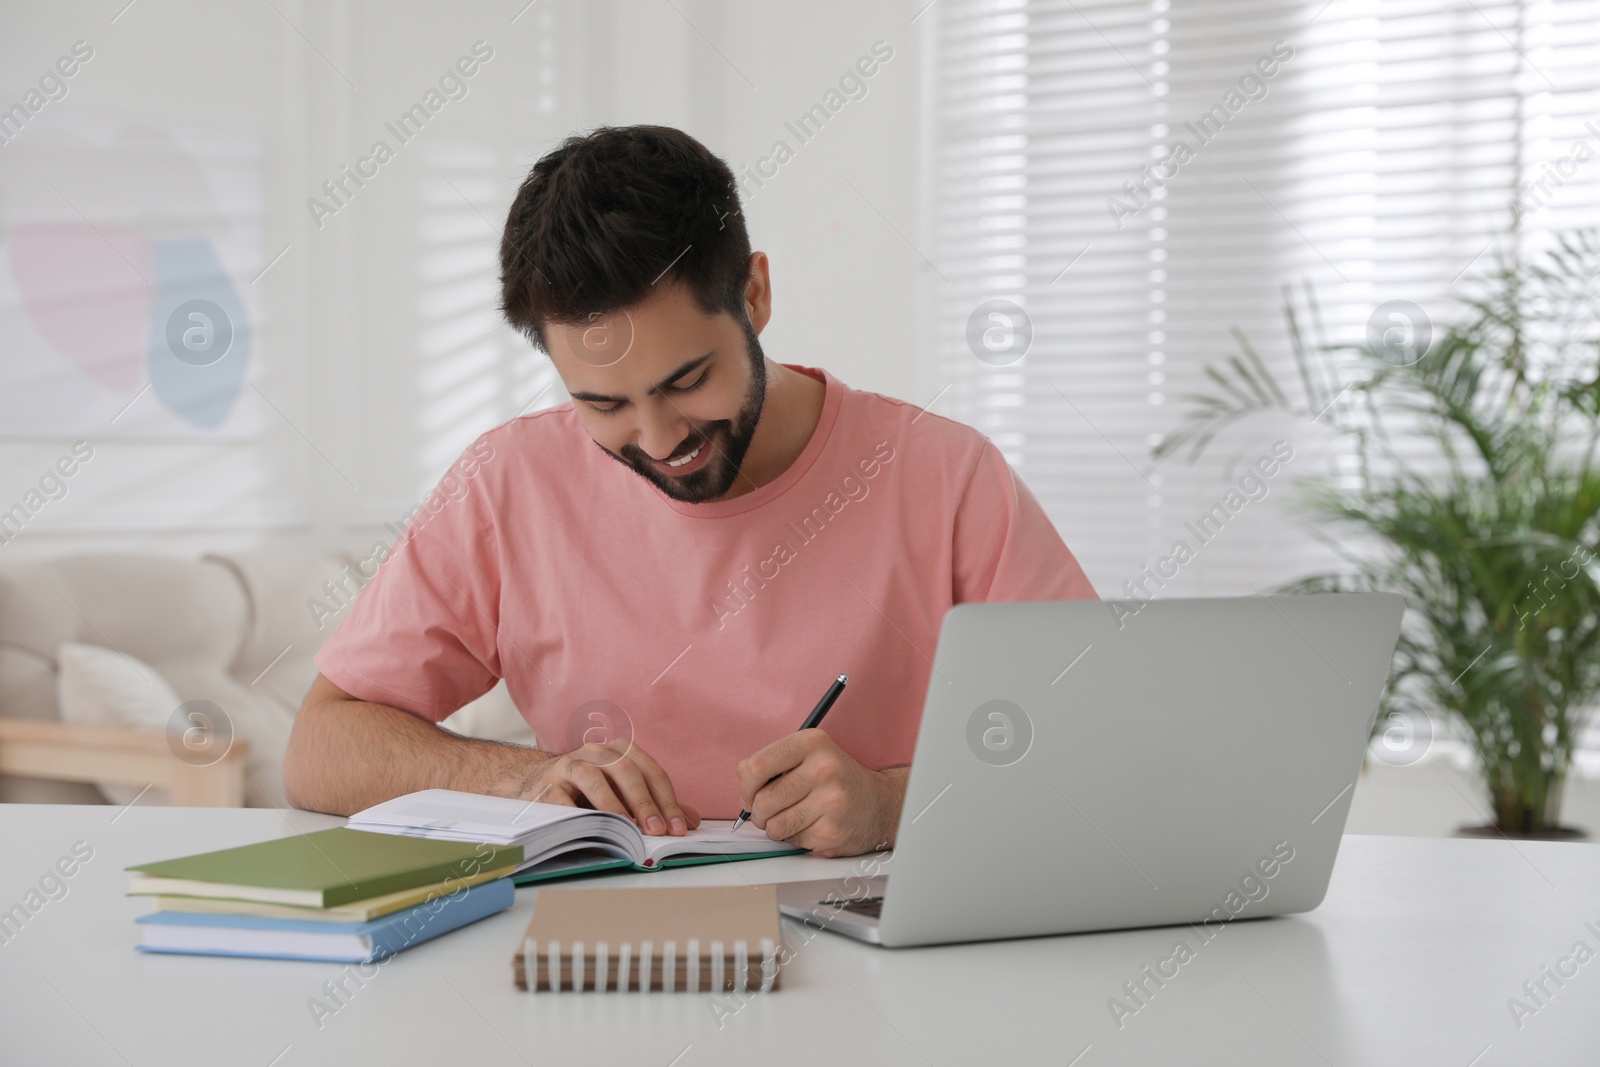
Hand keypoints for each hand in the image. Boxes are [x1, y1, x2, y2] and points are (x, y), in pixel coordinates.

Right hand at [524, 738, 699, 836]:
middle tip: (657, 831)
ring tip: (626, 828)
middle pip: (626, 771)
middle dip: (644, 802)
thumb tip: (692, 820)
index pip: (651, 772)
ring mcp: (570, 765)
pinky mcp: (547, 784)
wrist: (539, 782)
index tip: (678, 829)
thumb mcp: (625, 793)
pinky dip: (576, 814)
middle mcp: (597, 752)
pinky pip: (561, 798)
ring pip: (593, 778)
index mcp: (621, 751)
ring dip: (611, 805)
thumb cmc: (591, 789)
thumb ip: (657, 804)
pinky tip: (590, 830)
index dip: (667, 801)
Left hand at [736, 728, 906, 856]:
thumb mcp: (808, 756)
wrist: (881, 804)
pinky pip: (792, 841)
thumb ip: (771, 761)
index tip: (750, 794)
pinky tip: (812, 826)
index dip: (746, 787)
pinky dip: (795, 838)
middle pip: (762, 801)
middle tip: (770, 811)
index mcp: (812, 743)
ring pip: (774, 826)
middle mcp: (824, 769)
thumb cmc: (838, 780)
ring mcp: (830, 802)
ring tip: (793, 818)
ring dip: (776, 828)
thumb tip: (742, 775)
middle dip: (759, 812)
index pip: (757, 766)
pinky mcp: (832, 831)